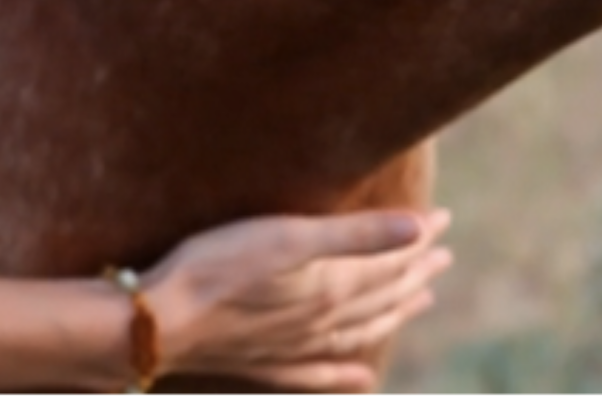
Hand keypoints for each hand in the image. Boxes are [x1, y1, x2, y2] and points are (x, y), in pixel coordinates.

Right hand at [137, 207, 452, 390]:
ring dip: (394, 312)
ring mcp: (293, 348)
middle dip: (416, 272)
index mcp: (331, 287)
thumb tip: (420, 229)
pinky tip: (364, 379)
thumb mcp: (291, 236)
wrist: (157, 323)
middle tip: (443, 257)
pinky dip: (346, 375)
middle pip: (383, 295)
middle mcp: (321, 322)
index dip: (419, 239)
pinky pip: (319, 374)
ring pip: (360, 331)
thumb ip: (357, 235)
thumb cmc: (219, 266)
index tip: (443, 221)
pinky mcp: (265, 365)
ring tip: (421, 300)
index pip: (391, 260)